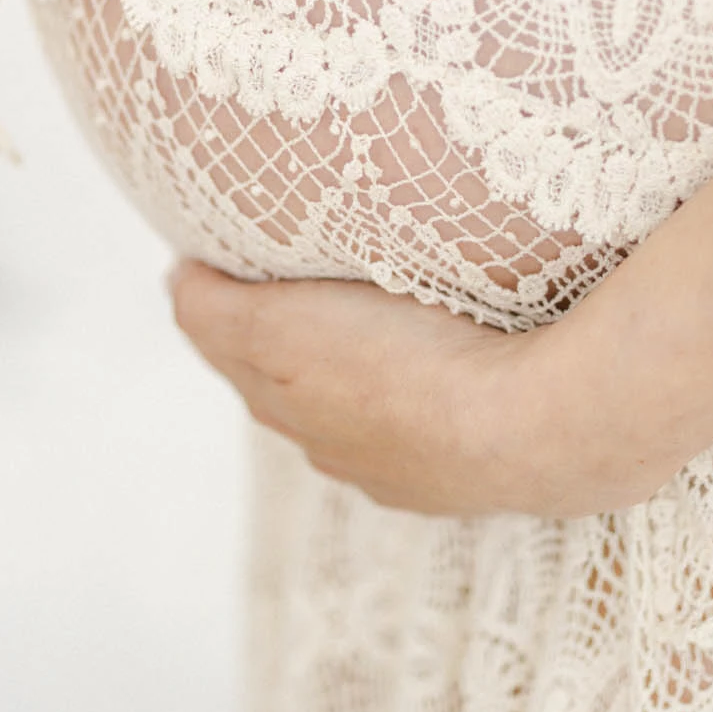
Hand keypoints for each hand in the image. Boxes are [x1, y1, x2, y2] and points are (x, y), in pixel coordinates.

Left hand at [169, 261, 551, 515]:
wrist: (534, 428)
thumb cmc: (404, 370)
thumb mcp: (276, 330)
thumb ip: (212, 312)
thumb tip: (178, 282)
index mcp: (287, 409)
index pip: (237, 350)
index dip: (231, 298)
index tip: (237, 248)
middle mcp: (340, 448)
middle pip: (300, 378)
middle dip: (295, 329)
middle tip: (308, 262)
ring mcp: (413, 463)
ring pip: (369, 398)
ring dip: (369, 355)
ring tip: (389, 301)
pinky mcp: (478, 462)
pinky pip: (437, 411)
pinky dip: (430, 377)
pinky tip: (456, 349)